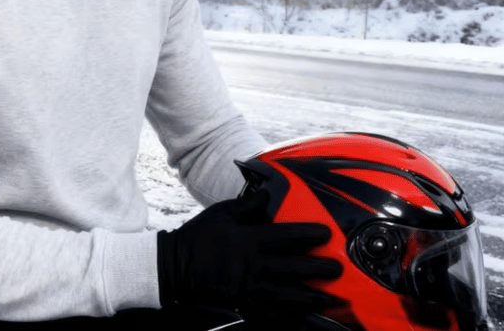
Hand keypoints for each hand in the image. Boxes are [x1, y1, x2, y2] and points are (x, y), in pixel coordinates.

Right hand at [157, 189, 341, 316]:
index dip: (308, 234)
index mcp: (247, 240)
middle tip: (337, 268)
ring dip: (313, 297)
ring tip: (332, 298)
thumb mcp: (220, 213)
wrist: (175, 268)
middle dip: (318, 269)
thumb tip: (266, 194)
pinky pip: (274, 312)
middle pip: (293, 268)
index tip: (325, 234)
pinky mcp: (244, 304)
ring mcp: (249, 288)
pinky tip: (309, 318)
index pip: (285, 236)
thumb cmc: (198, 237)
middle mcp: (252, 265)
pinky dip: (294, 316)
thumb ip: (246, 205)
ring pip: (289, 295)